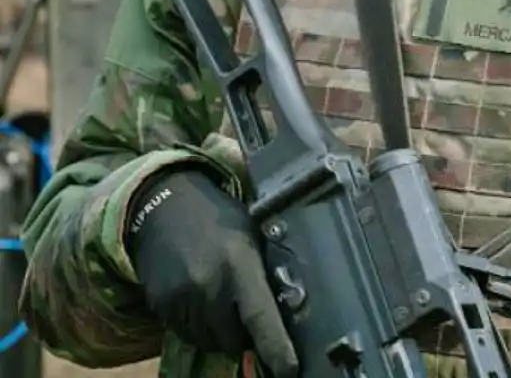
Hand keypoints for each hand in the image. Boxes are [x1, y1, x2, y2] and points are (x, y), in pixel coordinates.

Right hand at [126, 169, 298, 377]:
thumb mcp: (252, 236)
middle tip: (250, 318)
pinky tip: (202, 301)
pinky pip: (185, 333)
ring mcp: (181, 298)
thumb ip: (264, 271)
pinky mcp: (161, 304)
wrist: (164, 205)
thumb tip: (292, 305)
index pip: (261, 317)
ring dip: (220, 333)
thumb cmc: (221, 218)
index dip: (277, 348)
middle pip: (232, 340)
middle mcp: (209, 286)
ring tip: (224, 305)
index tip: (290, 370)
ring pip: (208, 341)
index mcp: (240, 265)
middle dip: (245, 337)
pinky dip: (198, 326)